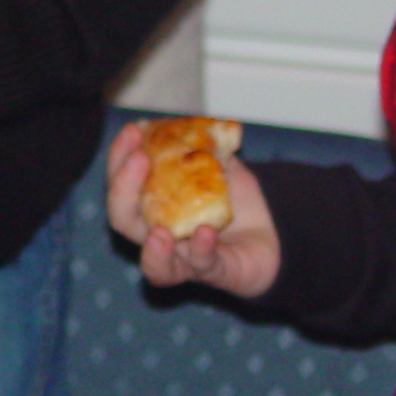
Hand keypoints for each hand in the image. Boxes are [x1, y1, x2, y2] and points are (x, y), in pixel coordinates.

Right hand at [106, 120, 280, 296]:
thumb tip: (187, 122)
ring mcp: (186, 260)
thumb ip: (201, 146)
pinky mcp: (216, 272)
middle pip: (124, 221)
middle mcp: (159, 237)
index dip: (119, 158)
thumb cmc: (236, 201)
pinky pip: (203, 266)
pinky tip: (206, 230)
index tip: (131, 130)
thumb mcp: (218, 164)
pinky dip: (202, 249)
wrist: (275, 234)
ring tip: (158, 229)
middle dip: (123, 189)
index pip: (122, 184)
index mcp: (152, 207)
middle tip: (138, 159)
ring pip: (155, 266)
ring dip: (152, 249)